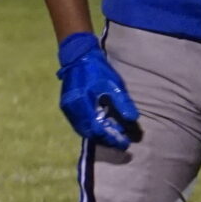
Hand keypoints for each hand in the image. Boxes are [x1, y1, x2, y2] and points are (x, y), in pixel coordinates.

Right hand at [57, 32, 141, 148]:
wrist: (78, 58)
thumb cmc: (98, 70)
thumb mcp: (113, 85)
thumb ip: (122, 103)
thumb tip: (133, 119)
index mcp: (82, 104)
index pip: (97, 129)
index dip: (111, 138)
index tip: (125, 143)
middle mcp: (72, 110)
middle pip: (89, 132)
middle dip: (105, 139)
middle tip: (121, 143)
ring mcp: (67, 109)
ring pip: (82, 130)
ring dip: (97, 135)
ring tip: (113, 136)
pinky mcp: (67, 107)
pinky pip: (79, 123)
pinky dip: (91, 128)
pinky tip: (101, 126)